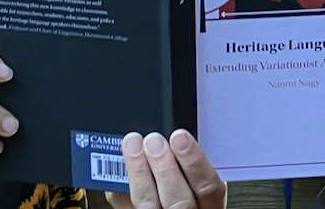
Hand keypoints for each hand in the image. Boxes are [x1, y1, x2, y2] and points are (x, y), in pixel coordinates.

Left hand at [107, 130, 225, 208]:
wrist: (159, 203)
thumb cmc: (181, 181)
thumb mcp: (193, 170)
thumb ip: (187, 155)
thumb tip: (173, 125)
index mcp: (208, 203)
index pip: (209, 187)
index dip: (195, 162)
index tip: (180, 136)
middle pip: (180, 201)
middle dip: (165, 168)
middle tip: (154, 140)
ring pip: (149, 205)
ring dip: (139, 172)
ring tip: (133, 145)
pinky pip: (125, 205)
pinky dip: (120, 185)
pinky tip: (115, 166)